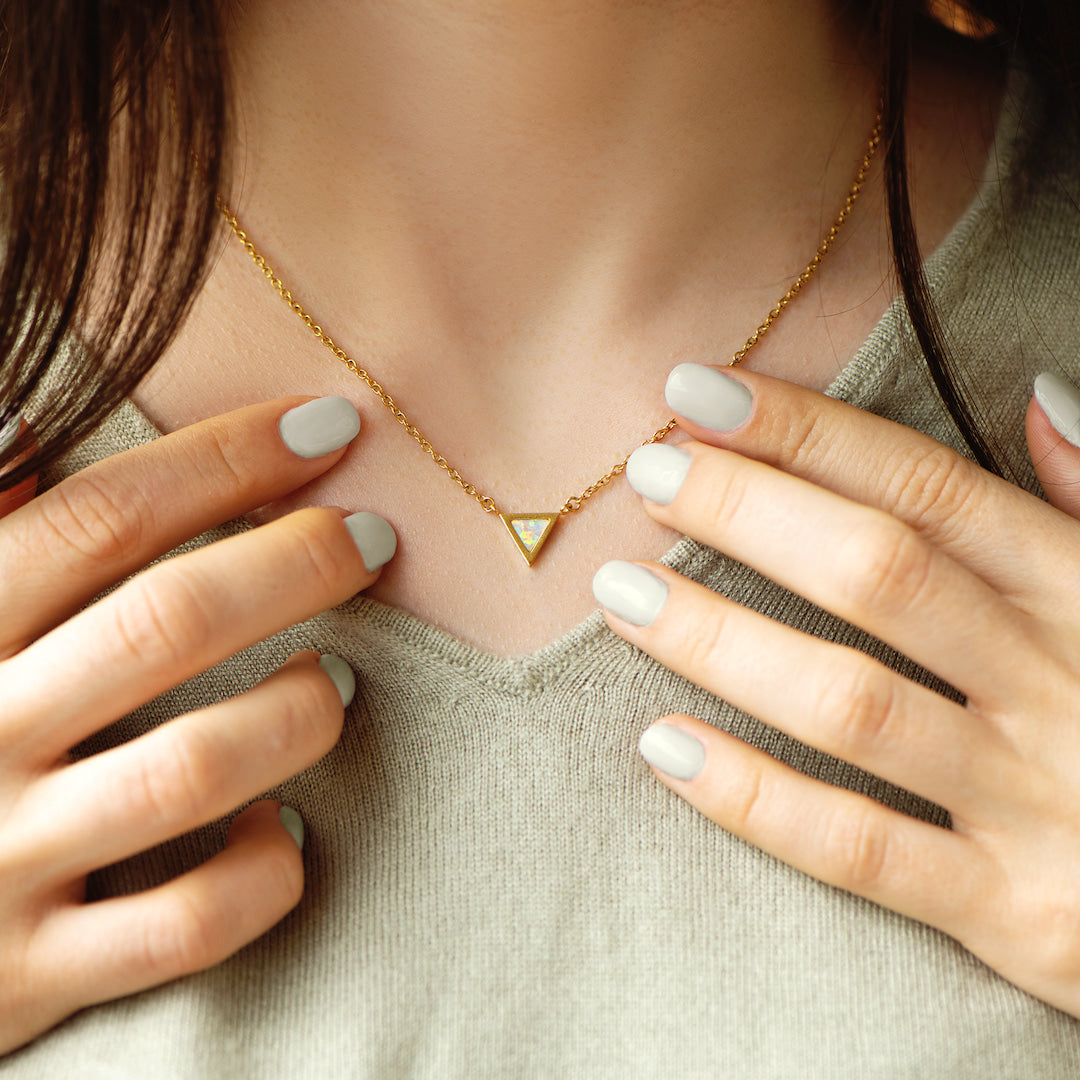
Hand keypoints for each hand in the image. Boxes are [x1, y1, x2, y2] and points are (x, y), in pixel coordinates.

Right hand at [0, 395, 391, 1053]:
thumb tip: (26, 419)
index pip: (102, 521)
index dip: (226, 461)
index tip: (329, 428)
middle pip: (165, 625)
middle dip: (294, 566)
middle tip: (372, 542)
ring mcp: (3, 858)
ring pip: (188, 770)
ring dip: (294, 713)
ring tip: (339, 681)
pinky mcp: (34, 970)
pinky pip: (183, 925)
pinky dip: (260, 872)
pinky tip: (285, 827)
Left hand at [593, 362, 1079, 1017]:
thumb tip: (1039, 397)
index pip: (928, 488)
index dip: (806, 432)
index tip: (696, 391)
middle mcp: (1062, 685)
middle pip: (880, 576)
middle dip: (752, 513)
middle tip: (647, 471)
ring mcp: (1039, 802)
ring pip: (852, 704)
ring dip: (723, 641)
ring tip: (620, 593)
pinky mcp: (1016, 914)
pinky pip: (862, 851)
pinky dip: (755, 798)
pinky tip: (663, 746)